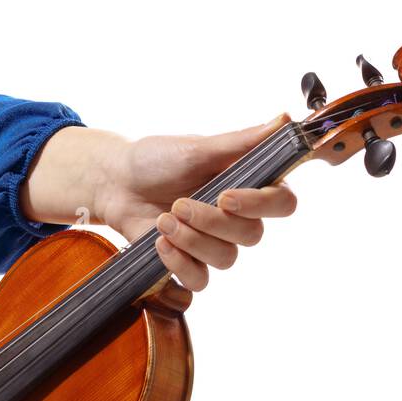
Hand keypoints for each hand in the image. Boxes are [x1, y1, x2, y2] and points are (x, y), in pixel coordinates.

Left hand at [22, 120, 296, 292]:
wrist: (117, 184)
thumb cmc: (157, 160)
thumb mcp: (198, 147)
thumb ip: (242, 141)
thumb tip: (284, 120)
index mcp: (249, 186)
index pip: (282, 203)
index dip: (261, 205)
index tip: (226, 197)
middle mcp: (238, 218)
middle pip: (252, 236)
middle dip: (212, 222)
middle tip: (178, 204)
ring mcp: (214, 244)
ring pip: (225, 259)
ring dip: (192, 240)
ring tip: (164, 220)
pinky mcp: (190, 264)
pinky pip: (199, 280)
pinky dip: (179, 264)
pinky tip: (160, 243)